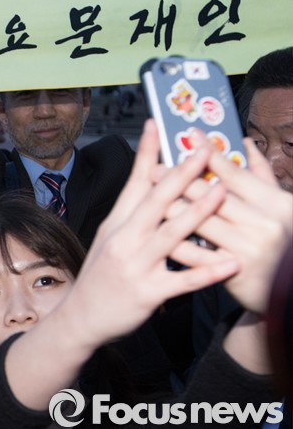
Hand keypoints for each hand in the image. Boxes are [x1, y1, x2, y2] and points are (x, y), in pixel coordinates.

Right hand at [62, 120, 239, 348]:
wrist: (80, 318)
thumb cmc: (100, 276)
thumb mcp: (109, 239)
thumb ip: (131, 214)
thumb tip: (151, 185)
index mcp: (116, 224)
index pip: (133, 183)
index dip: (146, 154)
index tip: (155, 125)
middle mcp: (123, 240)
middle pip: (154, 202)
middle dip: (181, 174)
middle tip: (204, 150)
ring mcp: (134, 266)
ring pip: (170, 235)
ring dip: (198, 212)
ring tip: (223, 192)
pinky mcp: (147, 293)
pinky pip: (182, 280)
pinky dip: (207, 272)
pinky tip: (230, 263)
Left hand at [165, 138, 292, 313]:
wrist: (287, 291)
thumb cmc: (279, 241)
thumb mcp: (277, 206)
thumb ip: (260, 174)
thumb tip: (243, 142)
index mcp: (275, 203)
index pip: (236, 173)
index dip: (211, 153)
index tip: (190, 137)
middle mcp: (265, 223)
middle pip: (213, 196)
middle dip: (181, 180)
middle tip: (156, 168)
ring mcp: (250, 248)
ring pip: (201, 223)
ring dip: (173, 208)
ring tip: (150, 197)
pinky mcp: (233, 271)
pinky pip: (197, 255)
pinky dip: (175, 242)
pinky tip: (156, 232)